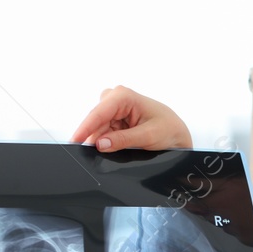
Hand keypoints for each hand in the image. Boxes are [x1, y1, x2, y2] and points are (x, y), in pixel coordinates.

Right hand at [69, 86, 192, 150]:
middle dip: (95, 138)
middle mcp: (116, 98)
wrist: (177, 133)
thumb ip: (123, 140)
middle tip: (96, 155)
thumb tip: (100, 144)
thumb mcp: (148, 136)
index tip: (75, 141)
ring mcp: (114, 109)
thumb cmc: (169, 129)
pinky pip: (102, 133)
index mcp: (124, 96)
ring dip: (103, 142)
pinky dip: (106, 142)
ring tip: (122, 148)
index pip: (99, 112)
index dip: (85, 128)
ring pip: (97, 129)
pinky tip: (115, 148)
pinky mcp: (114, 119)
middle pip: (95, 122)